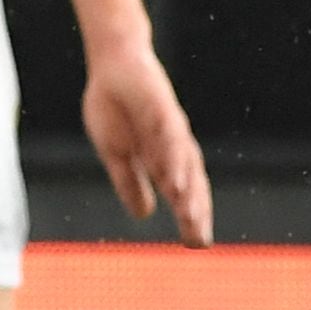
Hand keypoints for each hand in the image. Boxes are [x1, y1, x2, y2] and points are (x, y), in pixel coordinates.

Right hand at [82, 42, 211, 246]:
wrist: (112, 65)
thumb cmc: (115, 107)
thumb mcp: (116, 152)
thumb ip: (130, 182)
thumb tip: (145, 215)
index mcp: (163, 157)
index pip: (182, 192)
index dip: (190, 216)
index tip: (194, 243)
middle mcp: (174, 146)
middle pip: (190, 184)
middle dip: (195, 212)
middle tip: (198, 241)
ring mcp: (171, 129)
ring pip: (185, 165)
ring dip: (189, 193)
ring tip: (189, 218)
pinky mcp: (163, 110)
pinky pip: (171, 140)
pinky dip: (175, 162)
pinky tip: (175, 182)